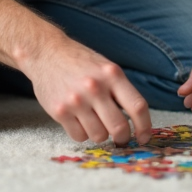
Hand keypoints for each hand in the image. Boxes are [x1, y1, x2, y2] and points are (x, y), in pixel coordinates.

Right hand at [28, 37, 151, 146]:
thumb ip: (121, 91)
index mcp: (113, 75)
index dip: (144, 126)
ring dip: (101, 134)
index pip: (137, 106)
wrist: (47, 53)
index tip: (144, 137)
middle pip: (119, 127)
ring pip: (99, 136)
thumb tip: (137, 122)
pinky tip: (79, 120)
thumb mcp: (107, 68)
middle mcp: (95, 88)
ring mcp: (76, 101)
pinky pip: (79, 136)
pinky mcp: (60, 111)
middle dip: (123, 138)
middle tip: (120, 138)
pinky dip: (83, 133)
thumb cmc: (81, 63)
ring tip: (94, 121)